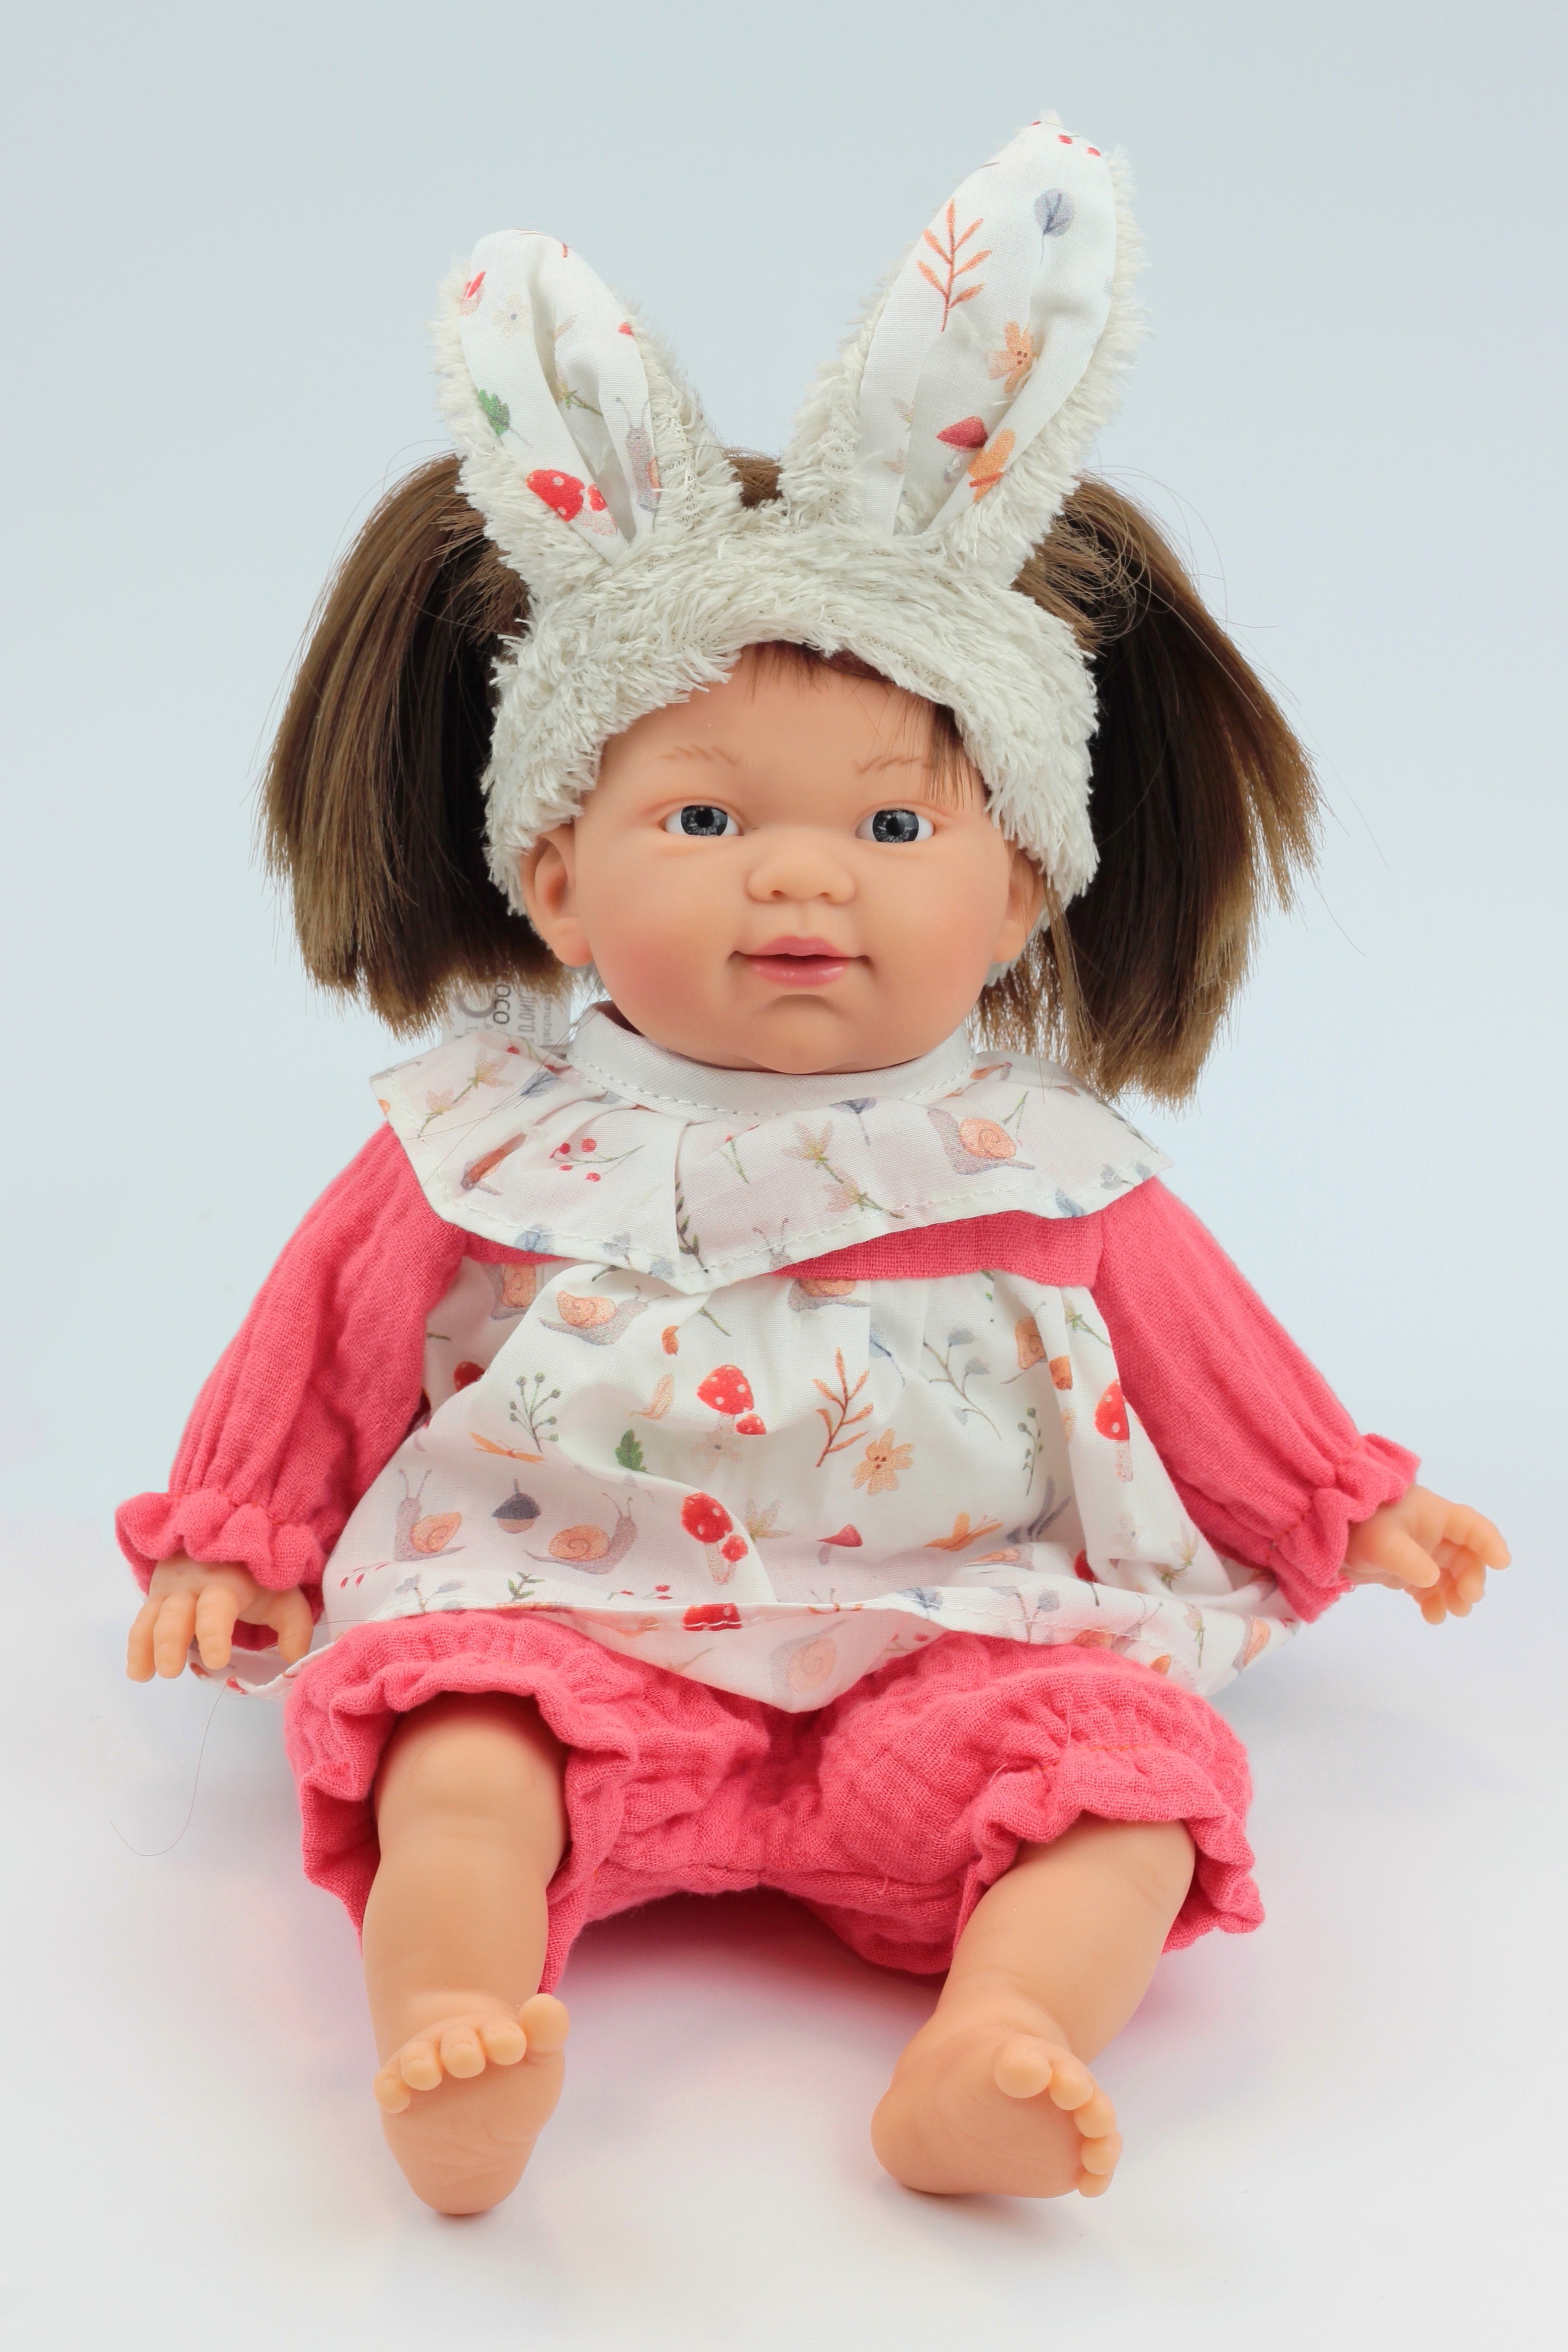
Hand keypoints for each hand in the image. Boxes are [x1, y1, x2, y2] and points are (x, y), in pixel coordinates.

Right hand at [126, 1554, 314, 1679]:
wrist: (224, 1542)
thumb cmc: (255, 1578)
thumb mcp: (281, 1595)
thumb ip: (293, 1624)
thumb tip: (294, 1656)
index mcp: (226, 1584)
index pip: (217, 1608)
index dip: (215, 1633)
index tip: (216, 1659)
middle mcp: (192, 1586)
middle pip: (175, 1614)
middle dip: (170, 1642)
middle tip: (171, 1670)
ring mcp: (169, 1592)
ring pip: (151, 1619)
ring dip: (145, 1646)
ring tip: (143, 1675)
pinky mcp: (155, 1600)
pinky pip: (141, 1622)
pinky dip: (136, 1646)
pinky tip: (138, 1671)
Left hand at [1343, 1483, 1509, 1623]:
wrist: (1318, 1528)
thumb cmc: (1354, 1524)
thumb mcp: (1380, 1540)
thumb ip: (1408, 1559)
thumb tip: (1433, 1579)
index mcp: (1431, 1514)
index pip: (1472, 1526)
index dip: (1490, 1543)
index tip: (1502, 1564)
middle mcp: (1430, 1532)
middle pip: (1465, 1556)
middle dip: (1471, 1578)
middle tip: (1466, 1600)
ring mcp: (1418, 1551)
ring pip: (1450, 1575)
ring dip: (1455, 1594)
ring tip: (1450, 1613)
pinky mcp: (1404, 1569)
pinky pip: (1429, 1587)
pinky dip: (1434, 1601)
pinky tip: (1432, 1616)